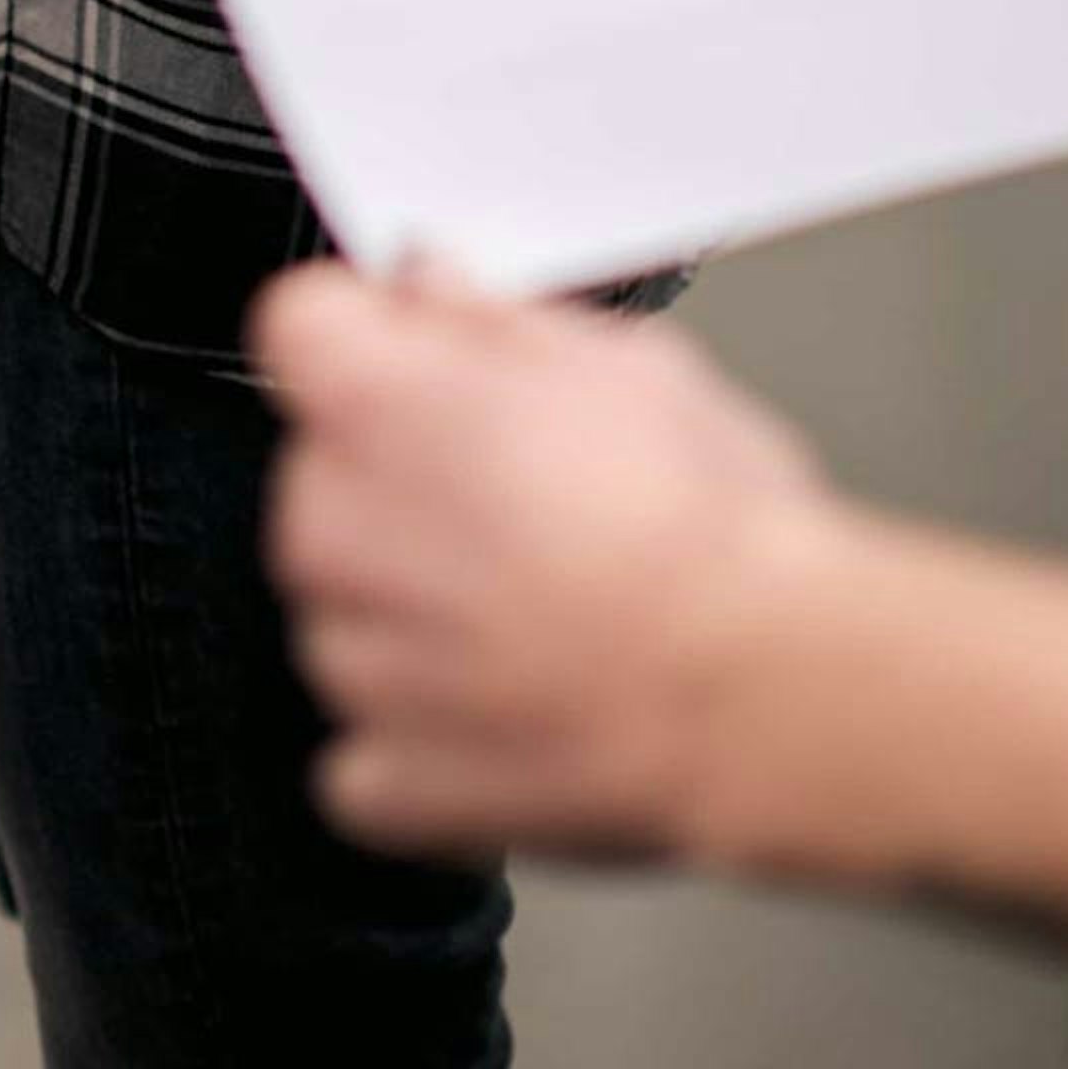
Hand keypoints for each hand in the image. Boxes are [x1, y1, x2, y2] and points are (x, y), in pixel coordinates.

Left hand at [252, 262, 840, 861]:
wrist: (766, 697)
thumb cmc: (710, 535)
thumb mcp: (628, 362)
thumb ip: (496, 320)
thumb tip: (435, 287)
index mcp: (378, 403)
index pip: (301, 324)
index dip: (370, 335)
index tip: (422, 355)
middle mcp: (335, 527)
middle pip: (322, 474)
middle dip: (402, 477)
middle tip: (523, 498)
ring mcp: (354, 664)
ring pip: (343, 608)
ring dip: (412, 608)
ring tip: (543, 612)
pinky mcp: (391, 781)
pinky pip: (368, 747)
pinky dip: (425, 737)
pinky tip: (517, 708)